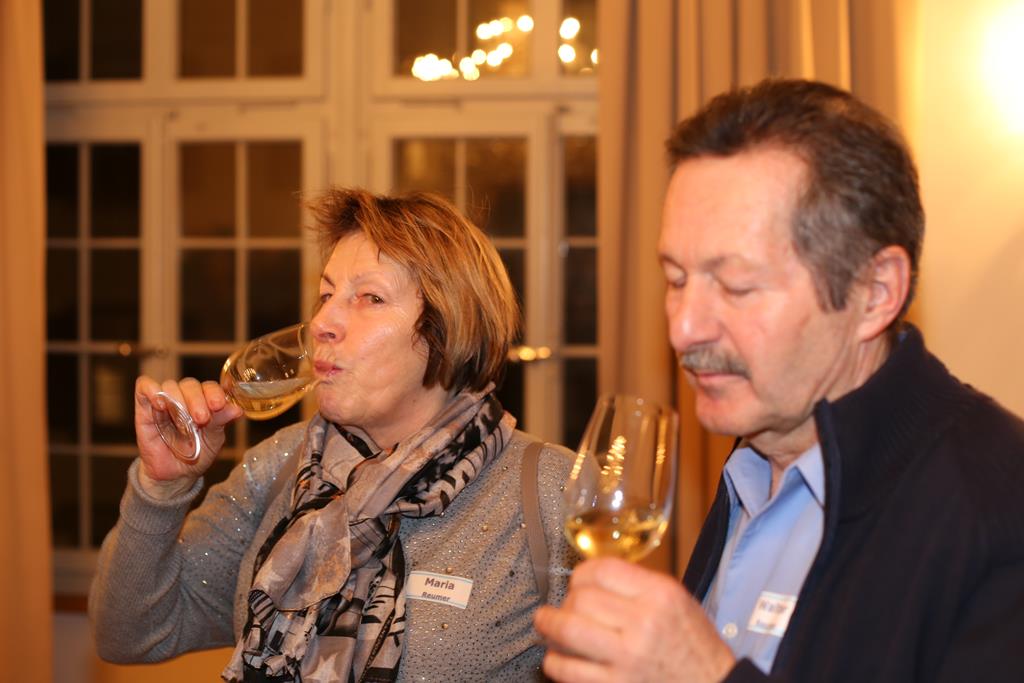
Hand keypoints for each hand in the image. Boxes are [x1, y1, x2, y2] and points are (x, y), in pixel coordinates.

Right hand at [134, 375, 242, 496]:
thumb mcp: (213, 439)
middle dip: (197, 400)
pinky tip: (160, 404)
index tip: (218, 405)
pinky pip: (144, 387)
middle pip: (190, 385)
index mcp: (205, 401)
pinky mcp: (144, 407)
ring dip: (178, 400)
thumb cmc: (197, 453)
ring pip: (170, 385)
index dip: (214, 393)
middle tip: (201, 418)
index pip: (210, 387)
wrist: (175, 474)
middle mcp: (185, 397)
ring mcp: (165, 400)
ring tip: (182, 421)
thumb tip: (238, 409)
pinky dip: (152, 390)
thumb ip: (221, 421)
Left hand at [534, 557, 734, 682]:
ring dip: (549, 626)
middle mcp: (643, 624)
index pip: (602, 570)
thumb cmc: (695, 647)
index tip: (577, 581)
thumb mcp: (678, 602)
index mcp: (660, 596)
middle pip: (581, 598)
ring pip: (567, 631)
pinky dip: (555, 661)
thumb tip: (593, 577)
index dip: (581, 573)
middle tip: (565, 607)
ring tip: (546, 625)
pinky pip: (568, 670)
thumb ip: (638, 585)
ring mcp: (626, 659)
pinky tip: (558, 657)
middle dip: (566, 601)